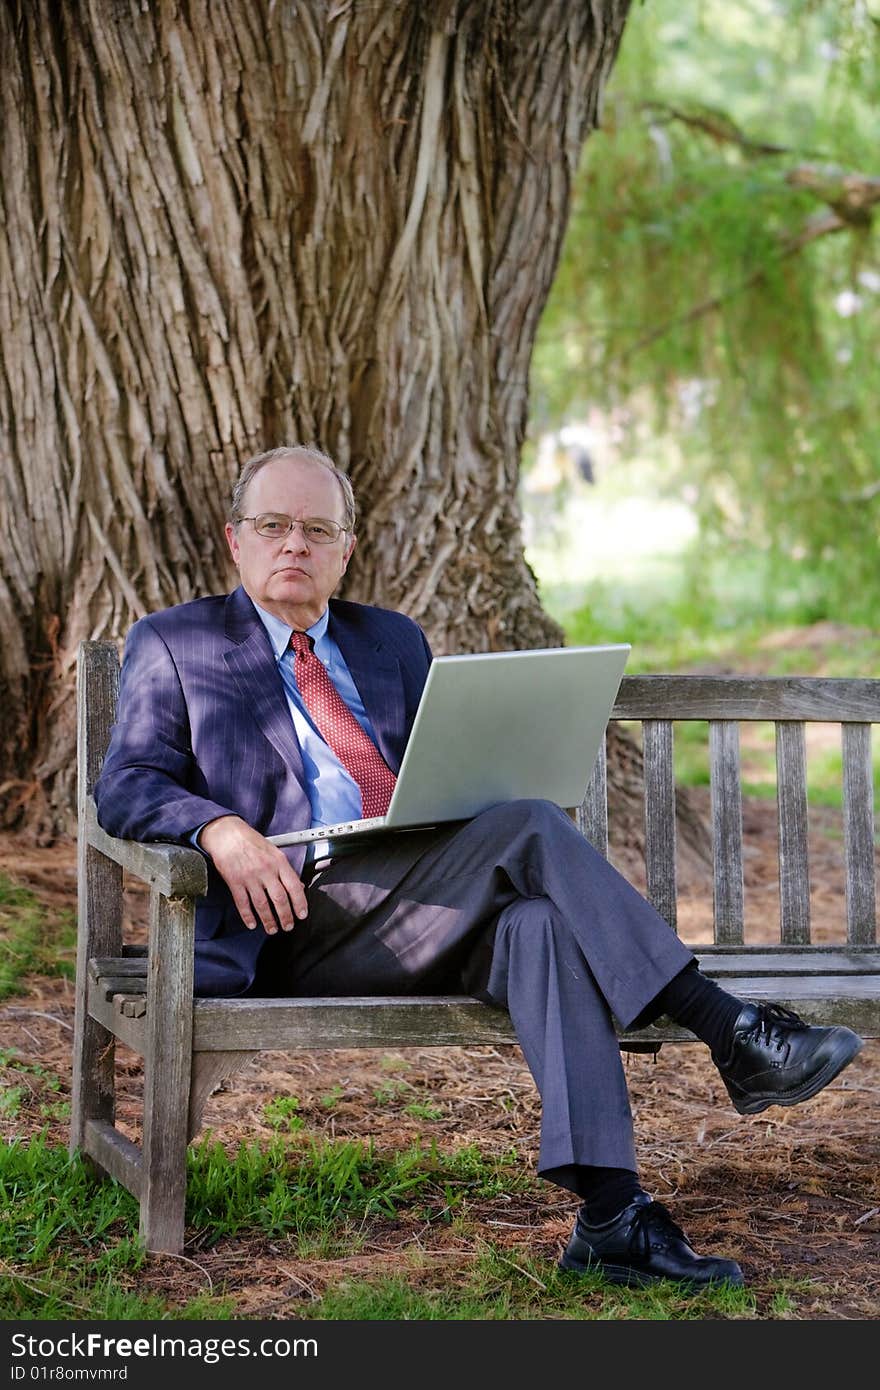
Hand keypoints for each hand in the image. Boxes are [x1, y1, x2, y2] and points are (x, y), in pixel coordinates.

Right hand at [199, 816, 307, 932]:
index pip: (293, 886)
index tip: (302, 915)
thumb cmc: (251, 841)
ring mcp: (249, 877)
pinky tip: (252, 924)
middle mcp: (265, 870)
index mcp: (278, 861)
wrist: (227, 833)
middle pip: (279, 899)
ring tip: (272, 929)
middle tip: (288, 926)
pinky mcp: (234, 881)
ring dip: (268, 920)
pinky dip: (248, 916)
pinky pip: (242, 903)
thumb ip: (286, 869)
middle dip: (285, 916)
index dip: (300, 903)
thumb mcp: (274, 850)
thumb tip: (298, 886)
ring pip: (262, 904)